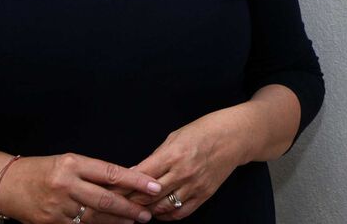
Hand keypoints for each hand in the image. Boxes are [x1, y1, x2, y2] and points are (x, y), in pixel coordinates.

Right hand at [0, 153, 162, 223]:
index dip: (135, 180)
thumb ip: (93, 173)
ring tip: (134, 221)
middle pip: (105, 198)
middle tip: (147, 213)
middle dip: (130, 207)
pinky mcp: (50, 223)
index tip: (153, 185)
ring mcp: (57, 206)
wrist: (6, 185)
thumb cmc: (42, 170)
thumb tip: (124, 183)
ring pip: (94, 217)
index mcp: (73, 163)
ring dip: (117, 221)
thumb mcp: (68, 162)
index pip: (111, 172)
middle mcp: (66, 184)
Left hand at [127, 109, 250, 219]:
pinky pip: (181, 213)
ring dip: (146, 210)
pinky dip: (167, 216)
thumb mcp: (175, 136)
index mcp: (173, 154)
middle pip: (148, 195)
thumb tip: (135, 172)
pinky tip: (158, 213)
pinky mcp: (204, 195)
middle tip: (117, 203)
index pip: (140, 176)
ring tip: (135, 209)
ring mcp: (195, 186)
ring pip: (162, 207)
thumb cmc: (204, 131)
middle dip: (129, 200)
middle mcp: (183, 172)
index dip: (123, 185)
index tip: (111, 189)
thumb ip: (155, 156)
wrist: (235, 136)